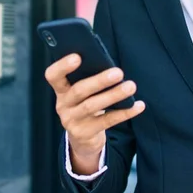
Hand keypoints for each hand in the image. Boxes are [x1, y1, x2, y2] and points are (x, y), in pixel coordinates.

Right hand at [44, 54, 144, 172]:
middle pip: (79, 90)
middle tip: (119, 72)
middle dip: (99, 80)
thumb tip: (109, 64)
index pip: (53, 75)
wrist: (83, 136)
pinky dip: (124, 113)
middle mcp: (63, 104)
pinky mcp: (84, 133)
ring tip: (131, 86)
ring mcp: (71, 120)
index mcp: (61, 89)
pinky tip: (139, 105)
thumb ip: (89, 77)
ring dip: (113, 95)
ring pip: (92, 106)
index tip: (77, 56)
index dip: (63, 66)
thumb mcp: (83, 91)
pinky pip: (106, 122)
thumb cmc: (87, 101)